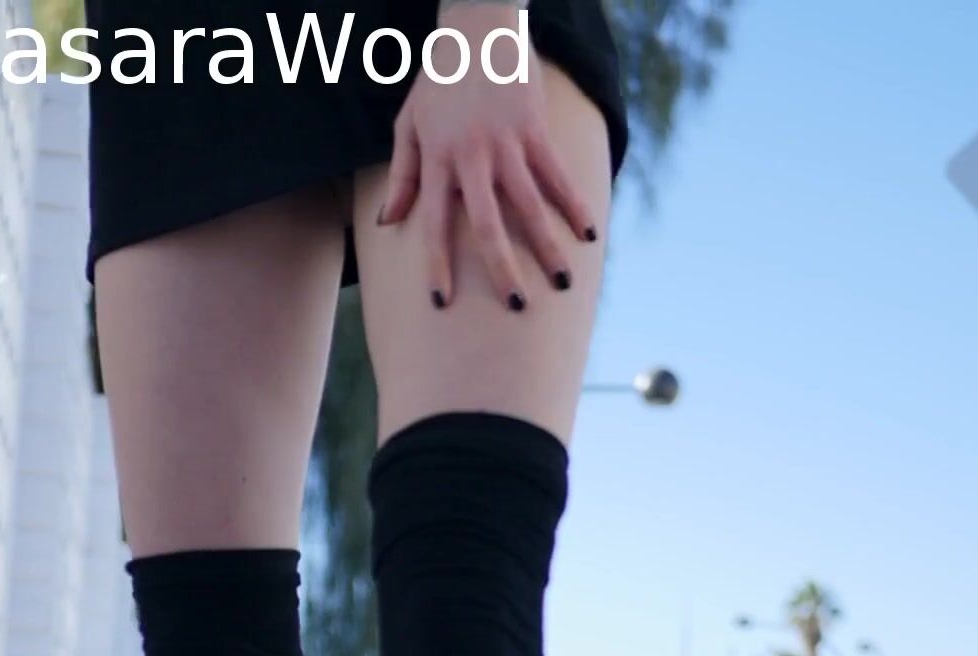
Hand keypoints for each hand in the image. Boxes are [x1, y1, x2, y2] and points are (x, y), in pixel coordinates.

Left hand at [378, 2, 598, 309]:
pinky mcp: (534, 129)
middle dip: (501, 268)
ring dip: (547, 247)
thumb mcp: (409, 123)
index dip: (436, 264)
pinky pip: (556, 174)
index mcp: (437, 159)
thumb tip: (388, 222)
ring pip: (528, 205)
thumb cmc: (438, 81)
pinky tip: (588, 234)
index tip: (441, 303)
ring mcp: (506, 143)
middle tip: (518, 305)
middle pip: (486, 224)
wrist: (476, 27)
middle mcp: (471, 156)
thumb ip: (403, 175)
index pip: (432, 223)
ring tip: (562, 282)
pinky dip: (573, 204)